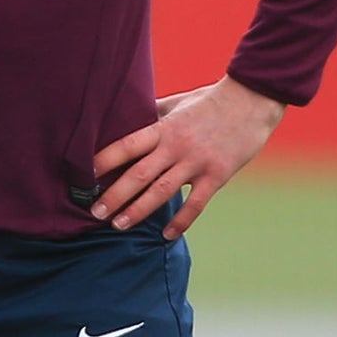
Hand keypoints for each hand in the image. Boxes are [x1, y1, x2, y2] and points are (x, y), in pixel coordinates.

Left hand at [90, 75, 285, 238]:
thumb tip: (128, 118)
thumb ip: (154, 115)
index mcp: (164, 127)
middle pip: (138, 175)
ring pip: (161, 192)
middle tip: (94, 212)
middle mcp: (176, 146)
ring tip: (118, 226)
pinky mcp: (217, 174)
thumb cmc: (211, 100)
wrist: (252, 100)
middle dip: (113, 195)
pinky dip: (180, 222)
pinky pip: (195, 204)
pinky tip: (166, 236)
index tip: (84, 176)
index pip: (127, 146)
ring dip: (137, 211)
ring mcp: (197, 162)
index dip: (104, 161)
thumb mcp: (177, 103)